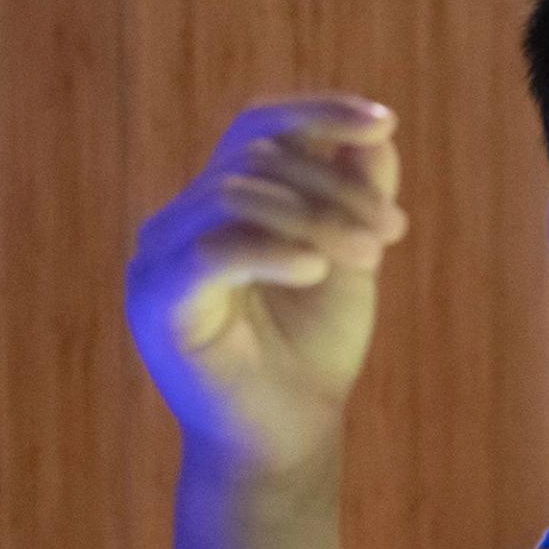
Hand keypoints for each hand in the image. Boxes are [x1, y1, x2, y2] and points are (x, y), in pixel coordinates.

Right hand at [125, 98, 406, 469]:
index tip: (382, 121)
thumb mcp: (350, 258)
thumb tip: (377, 131)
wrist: (286, 435)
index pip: (258, 126)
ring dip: (317, 217)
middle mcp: (181, 219)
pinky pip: (209, 252)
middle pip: (257, 158)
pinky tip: (316, 269)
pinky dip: (270, 251)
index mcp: (222, 202)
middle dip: (338, 187)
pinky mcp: (156, 301)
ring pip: (235, 194)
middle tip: (393, 233)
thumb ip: (358, 194)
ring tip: (370, 258)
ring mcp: (159, 257)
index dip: (317, 112)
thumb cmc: (312, 348)